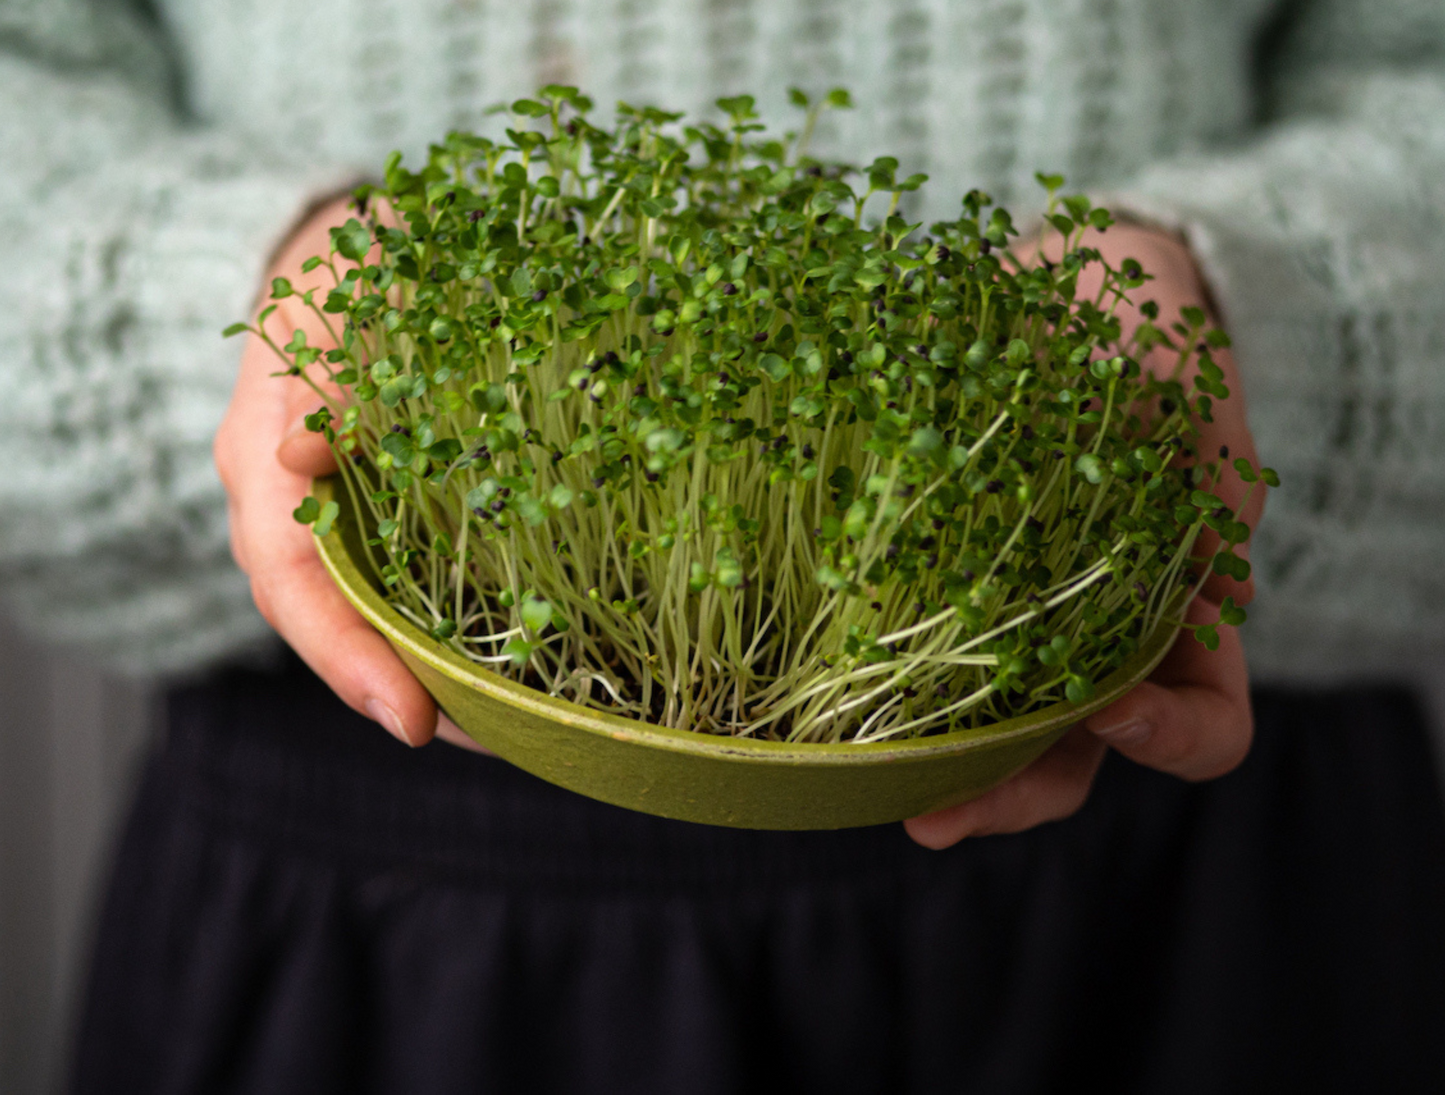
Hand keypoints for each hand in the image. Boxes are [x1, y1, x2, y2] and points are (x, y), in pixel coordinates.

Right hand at [215, 196, 482, 750]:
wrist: (345, 249)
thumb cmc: (344, 267)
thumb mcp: (335, 297)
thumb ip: (321, 373)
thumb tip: (304, 453)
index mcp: (263, 462)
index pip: (290, 583)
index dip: (346, 656)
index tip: (411, 720)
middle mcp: (289, 509)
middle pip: (334, 625)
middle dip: (407, 689)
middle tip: (495, 741)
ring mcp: (333, 518)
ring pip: (375, 617)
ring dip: (440, 675)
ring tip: (520, 724)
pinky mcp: (381, 515)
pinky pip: (410, 585)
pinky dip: (457, 627)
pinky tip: (523, 658)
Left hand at [905, 224, 1262, 848]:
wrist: (1045, 280)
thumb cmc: (1130, 309)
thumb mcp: (1176, 339)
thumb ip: (1208, 425)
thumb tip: (1226, 541)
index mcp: (1181, 603)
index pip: (1205, 713)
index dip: (1171, 733)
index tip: (1113, 707)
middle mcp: (1095, 634)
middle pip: (1074, 759)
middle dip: (1013, 794)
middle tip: (943, 813)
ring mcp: (1008, 617)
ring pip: (982, 734)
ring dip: (934, 773)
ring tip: (875, 790)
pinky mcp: (931, 583)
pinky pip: (910, 659)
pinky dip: (877, 693)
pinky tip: (825, 707)